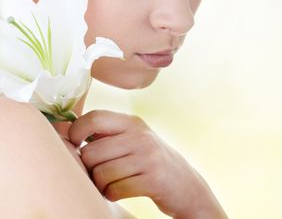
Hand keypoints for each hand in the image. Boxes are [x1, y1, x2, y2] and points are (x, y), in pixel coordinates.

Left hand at [68, 110, 227, 218]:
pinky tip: (121, 190)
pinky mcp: (152, 179)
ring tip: (112, 182)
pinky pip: (114, 189)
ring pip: (100, 173)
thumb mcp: (134, 139)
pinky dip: (111, 194)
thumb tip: (65, 131)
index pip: (95, 117)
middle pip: (91, 152)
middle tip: (98, 171)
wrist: (185, 184)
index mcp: (132, 122)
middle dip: (89, 167)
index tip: (77, 145)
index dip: (77, 131)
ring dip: (101, 184)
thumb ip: (107, 134)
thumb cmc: (150, 161)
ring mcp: (148, 156)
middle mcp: (140, 135)